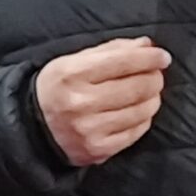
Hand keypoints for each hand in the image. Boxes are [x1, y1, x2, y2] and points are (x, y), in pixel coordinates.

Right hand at [36, 38, 169, 167]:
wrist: (33, 127)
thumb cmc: (59, 87)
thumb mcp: (74, 61)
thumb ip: (112, 50)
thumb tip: (147, 45)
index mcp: (71, 74)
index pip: (123, 61)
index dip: (149, 57)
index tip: (162, 56)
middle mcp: (80, 103)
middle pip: (137, 86)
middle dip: (154, 78)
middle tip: (155, 74)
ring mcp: (90, 129)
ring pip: (141, 110)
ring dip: (152, 98)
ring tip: (147, 92)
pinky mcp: (98, 150)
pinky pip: (135, 132)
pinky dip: (143, 118)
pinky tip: (137, 111)